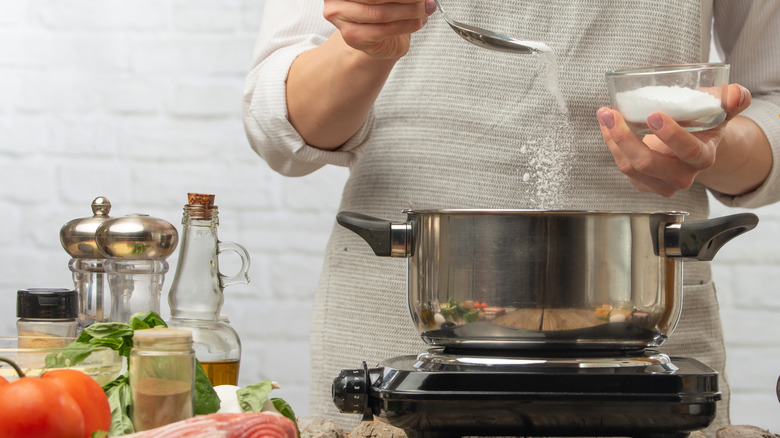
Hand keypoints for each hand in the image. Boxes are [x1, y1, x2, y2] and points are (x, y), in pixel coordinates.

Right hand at [323, 0, 435, 58]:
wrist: (377, 39)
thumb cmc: (382, 11)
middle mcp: (336, 1)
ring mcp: (342, 20)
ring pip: (381, 13)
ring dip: (409, 11)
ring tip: (425, 9)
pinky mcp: (354, 38)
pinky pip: (385, 29)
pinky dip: (406, 25)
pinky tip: (418, 22)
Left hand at [596, 83, 751, 196]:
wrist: (694, 147)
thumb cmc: (703, 126)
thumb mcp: (719, 112)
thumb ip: (731, 101)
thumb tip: (737, 93)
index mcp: (703, 157)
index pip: (689, 152)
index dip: (671, 136)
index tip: (653, 116)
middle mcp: (682, 176)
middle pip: (648, 163)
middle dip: (626, 137)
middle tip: (613, 113)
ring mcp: (660, 183)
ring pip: (629, 166)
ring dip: (612, 139)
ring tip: (605, 114)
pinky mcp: (643, 184)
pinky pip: (623, 166)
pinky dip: (611, 144)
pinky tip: (607, 126)